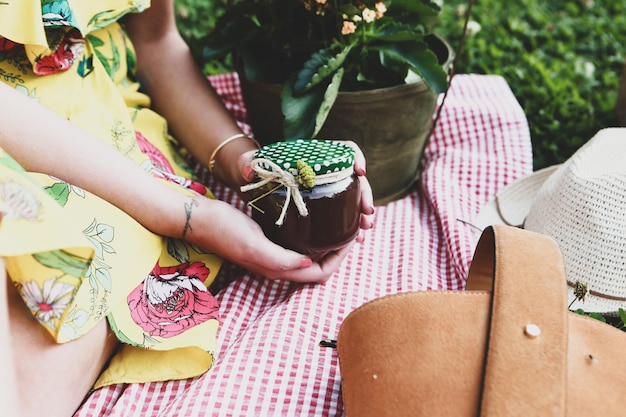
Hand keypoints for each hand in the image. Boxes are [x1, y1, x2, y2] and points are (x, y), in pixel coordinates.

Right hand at [185, 197, 352, 282]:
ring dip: (327, 245)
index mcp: (278, 269)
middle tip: (351, 230)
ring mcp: (273, 254)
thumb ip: (279, 258)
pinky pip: (299, 244)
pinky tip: (317, 220)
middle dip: (338, 253)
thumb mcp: (253, 243)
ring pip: (310, 256)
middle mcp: (278, 265)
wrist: (199, 218)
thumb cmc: (224, 229)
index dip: (339, 260)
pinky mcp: (269, 241)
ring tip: (340, 225)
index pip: (320, 274)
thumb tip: (307, 263)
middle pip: (319, 267)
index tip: (350, 238)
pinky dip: (313, 236)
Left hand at [236, 140, 374, 234]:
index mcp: (312, 154)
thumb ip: (246, 163)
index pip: (345, 148)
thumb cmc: (248, 167)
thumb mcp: (246, 163)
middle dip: (364, 195)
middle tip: (367, 213)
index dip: (356, 157)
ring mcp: (323, 186)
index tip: (360, 172)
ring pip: (352, 196)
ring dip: (361, 212)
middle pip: (354, 178)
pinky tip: (354, 238)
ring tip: (364, 228)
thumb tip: (249, 170)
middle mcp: (323, 168)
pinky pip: (342, 211)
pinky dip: (350, 224)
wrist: (246, 179)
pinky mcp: (319, 202)